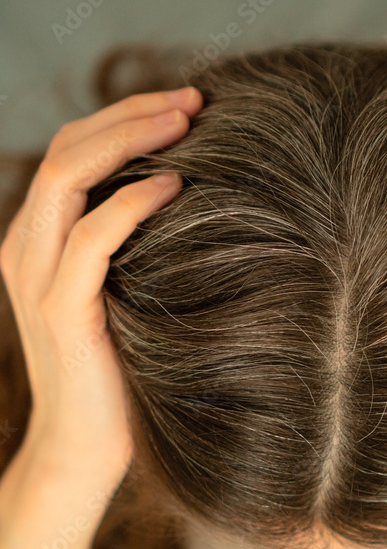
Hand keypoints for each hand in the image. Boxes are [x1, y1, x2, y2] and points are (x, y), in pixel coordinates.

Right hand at [0, 86, 202, 483]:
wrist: (85, 450)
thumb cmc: (121, 373)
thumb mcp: (125, 294)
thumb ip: (134, 248)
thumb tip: (198, 199)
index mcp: (37, 240)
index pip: (70, 152)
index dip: (122, 117)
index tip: (186, 103)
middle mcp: (25, 249)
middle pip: (66, 150)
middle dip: (129, 114)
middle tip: (193, 98)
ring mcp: (37, 278)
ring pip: (67, 178)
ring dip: (129, 139)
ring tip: (187, 121)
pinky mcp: (61, 309)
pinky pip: (92, 238)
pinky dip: (132, 203)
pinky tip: (176, 186)